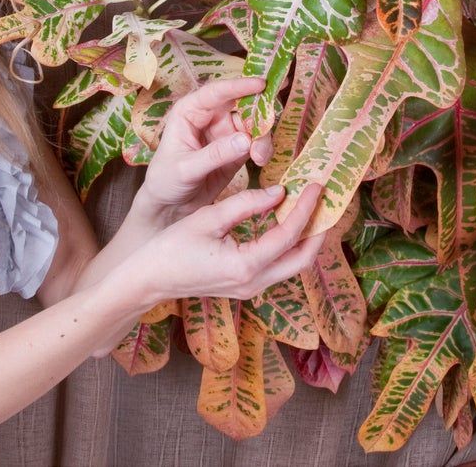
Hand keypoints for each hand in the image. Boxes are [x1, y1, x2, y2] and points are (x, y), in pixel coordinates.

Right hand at [126, 181, 326, 307]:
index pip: (288, 235)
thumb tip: (278, 192)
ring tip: (311, 209)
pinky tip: (286, 221)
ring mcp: (251, 288)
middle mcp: (255, 283)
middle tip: (325, 202)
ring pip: (293, 265)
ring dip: (305, 238)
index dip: (305, 209)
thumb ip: (245, 204)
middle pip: (303, 259)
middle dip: (318, 230)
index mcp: (246, 266)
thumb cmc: (172, 247)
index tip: (315, 186)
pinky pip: (278, 266)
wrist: (150, 279)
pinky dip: (288, 244)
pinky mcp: (246, 286)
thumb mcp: (208, 218)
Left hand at [136, 76, 273, 224]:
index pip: (216, 93)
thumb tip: (245, 139)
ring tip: (259, 157)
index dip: (239, 86)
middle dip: (258, 113)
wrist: (169, 206)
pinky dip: (263, 149)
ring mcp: (225, 133)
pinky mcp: (237, 151)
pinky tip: (261, 161)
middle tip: (269, 125)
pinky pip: (256, 143)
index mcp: (190, 111)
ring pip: (252, 125)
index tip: (261, 84)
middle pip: (240, 105)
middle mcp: (210, 117)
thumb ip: (215, 154)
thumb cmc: (165, 180)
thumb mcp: (186, 168)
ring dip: (261, 137)